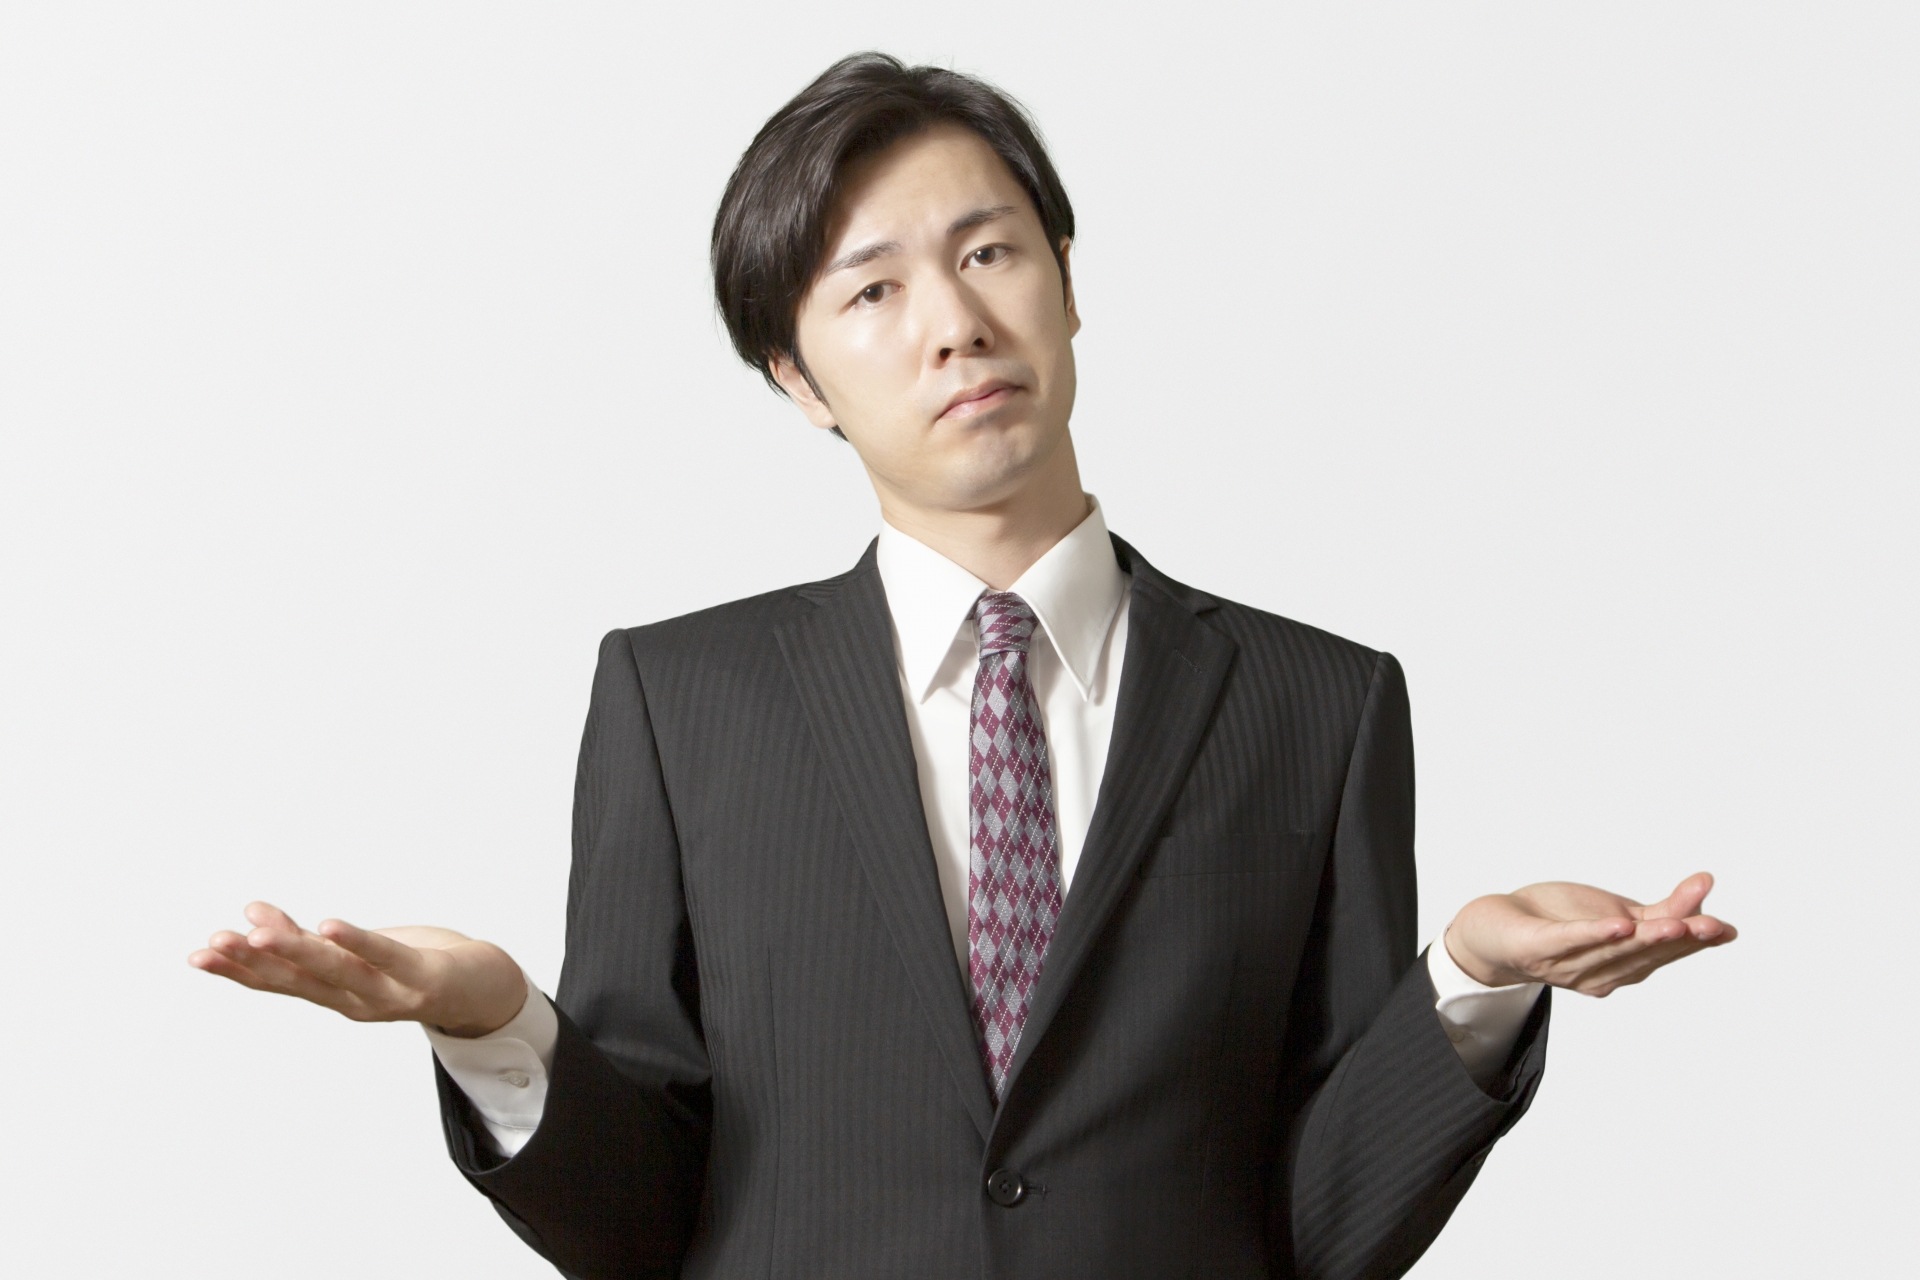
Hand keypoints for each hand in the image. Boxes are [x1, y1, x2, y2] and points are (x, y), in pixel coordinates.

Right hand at [188, 901, 528, 1036]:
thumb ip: (305, 937)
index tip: (196, 955)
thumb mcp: (353, 950)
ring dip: (295, 950)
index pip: (279, 982)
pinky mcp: (423, 978)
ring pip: (335, 970)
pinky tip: (329, 924)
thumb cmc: (412, 964)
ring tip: (257, 931)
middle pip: (298, 980)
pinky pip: (385, 957)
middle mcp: (356, 1002)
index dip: (237, 971)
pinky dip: (356, 941)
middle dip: (253, 961)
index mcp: (336, 994)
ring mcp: (390, 995)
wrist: (483, 989)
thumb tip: (251, 911)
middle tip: (213, 943)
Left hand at [1445, 872, 1736, 996]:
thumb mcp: (1616, 910)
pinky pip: (1571, 942)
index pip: (1667, 952)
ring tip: (1676, 923)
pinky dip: (1595, 935)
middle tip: (1714, 925)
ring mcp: (1569, 963)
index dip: (1697, 941)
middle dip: (1681, 940)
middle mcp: (1602, 972)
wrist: (1492, 931)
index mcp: (1625, 964)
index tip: (1727, 929)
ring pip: (1616, 950)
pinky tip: (1619, 924)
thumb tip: (1708, 885)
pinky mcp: (1539, 947)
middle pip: (1647, 954)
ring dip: (1647, 938)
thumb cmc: (1558, 921)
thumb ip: (1661, 907)